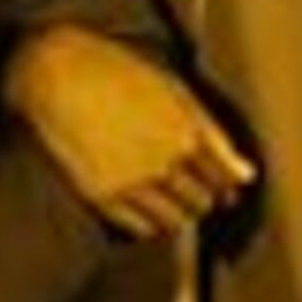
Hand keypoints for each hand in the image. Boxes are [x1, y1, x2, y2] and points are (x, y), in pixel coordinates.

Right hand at [5, 27, 256, 237]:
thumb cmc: (114, 71)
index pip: (223, 180)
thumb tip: (246, 174)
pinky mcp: (102, 197)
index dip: (224, 183)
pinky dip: (148, 223)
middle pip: (201, 203)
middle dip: (202, 196)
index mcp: (185, 135)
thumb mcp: (174, 90)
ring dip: (177, 212)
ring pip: (174, 221)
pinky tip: (141, 203)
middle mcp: (163, 165)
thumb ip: (214, 134)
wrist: (55, 74)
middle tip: (191, 187)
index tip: (222, 184)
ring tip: (165, 195)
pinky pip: (139, 229)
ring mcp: (131, 184)